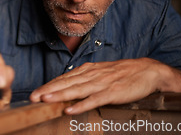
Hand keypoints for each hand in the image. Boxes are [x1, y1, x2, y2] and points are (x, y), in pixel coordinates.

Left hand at [30, 58, 165, 114]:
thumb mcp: (100, 73)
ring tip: (46, 100)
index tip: (35, 93)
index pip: (64, 78)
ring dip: (60, 95)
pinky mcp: (112, 92)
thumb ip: (84, 79)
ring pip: (76, 90)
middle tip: (33, 97)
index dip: (49, 85)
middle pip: (65, 83)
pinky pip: (94, 100)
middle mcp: (91, 75)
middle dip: (48, 90)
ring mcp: (101, 83)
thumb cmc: (122, 74)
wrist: (147, 70)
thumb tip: (67, 87)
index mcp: (87, 70)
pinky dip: (81, 105)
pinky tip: (70, 110)